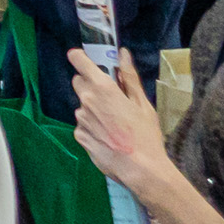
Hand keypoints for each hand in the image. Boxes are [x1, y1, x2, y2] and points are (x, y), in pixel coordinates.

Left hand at [67, 46, 173, 191]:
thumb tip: (123, 53)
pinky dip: (91, 128)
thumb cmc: (145, 135)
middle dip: (90, 85)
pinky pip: (82, 125)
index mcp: (102, 87)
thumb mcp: (142, 104)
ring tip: (113, 125)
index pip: (78, 60)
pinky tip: (108, 138)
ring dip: (92, 109)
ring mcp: (80, 119)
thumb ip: (129, 77)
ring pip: (82, 106)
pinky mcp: (79, 136)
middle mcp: (86, 100)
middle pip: (79, 82)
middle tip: (110, 99)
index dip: (79, 58)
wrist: (140, 170)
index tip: (85, 60)